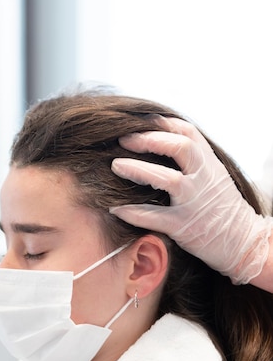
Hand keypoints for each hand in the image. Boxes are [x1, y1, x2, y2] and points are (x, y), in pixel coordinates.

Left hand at [110, 117, 272, 283]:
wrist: (244, 241)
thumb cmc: (222, 208)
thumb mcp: (213, 175)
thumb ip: (193, 160)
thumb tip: (161, 143)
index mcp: (208, 163)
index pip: (187, 132)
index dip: (162, 123)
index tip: (138, 119)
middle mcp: (202, 178)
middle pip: (179, 147)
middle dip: (149, 139)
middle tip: (123, 139)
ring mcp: (194, 202)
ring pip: (167, 179)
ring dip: (138, 170)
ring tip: (115, 166)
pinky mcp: (184, 226)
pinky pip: (155, 217)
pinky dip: (133, 212)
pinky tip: (115, 208)